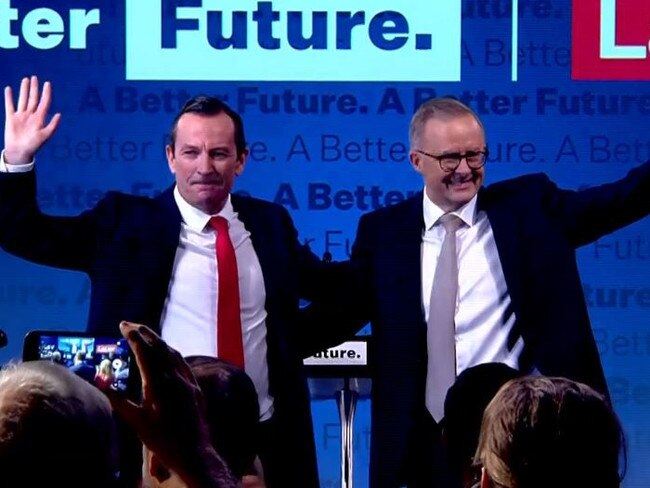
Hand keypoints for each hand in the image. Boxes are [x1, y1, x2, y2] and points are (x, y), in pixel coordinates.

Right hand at [4, 75, 60, 163]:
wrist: (20, 151)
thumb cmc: (34, 145)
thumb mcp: (45, 135)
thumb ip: (52, 125)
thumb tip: (59, 114)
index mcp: (40, 118)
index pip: (44, 102)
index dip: (46, 93)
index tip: (47, 83)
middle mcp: (31, 115)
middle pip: (33, 98)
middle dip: (34, 88)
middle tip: (35, 77)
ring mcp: (21, 116)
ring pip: (22, 99)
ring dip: (24, 90)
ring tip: (26, 79)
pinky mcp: (11, 118)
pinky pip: (10, 105)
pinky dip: (9, 97)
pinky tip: (9, 89)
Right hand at [109, 321, 237, 487]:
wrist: (194, 452)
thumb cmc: (162, 440)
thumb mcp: (136, 422)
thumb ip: (118, 400)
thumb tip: (99, 382)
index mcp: (158, 383)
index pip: (144, 352)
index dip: (133, 336)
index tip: (123, 325)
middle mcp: (175, 377)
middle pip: (159, 347)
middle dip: (144, 333)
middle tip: (130, 324)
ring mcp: (187, 380)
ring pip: (172, 353)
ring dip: (158, 341)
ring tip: (145, 334)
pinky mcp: (195, 386)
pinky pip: (183, 363)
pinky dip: (171, 353)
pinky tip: (168, 353)